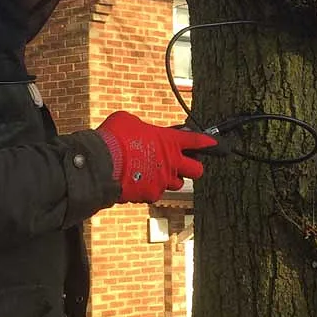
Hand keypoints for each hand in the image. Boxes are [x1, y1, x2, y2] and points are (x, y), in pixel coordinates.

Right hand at [97, 112, 217, 203]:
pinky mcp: (150, 195)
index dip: (209, 143)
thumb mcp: (128, 121)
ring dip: (170, 179)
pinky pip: (155, 193)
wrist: (100, 163)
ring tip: (155, 172)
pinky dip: (148, 188)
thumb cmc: (114, 137)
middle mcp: (171, 162)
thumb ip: (141, 126)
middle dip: (192, 167)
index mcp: (170, 141)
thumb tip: (139, 130)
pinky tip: (136, 181)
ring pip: (177, 184)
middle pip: (198, 170)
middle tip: (182, 164)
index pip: (197, 141)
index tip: (216, 144)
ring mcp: (162, 181)